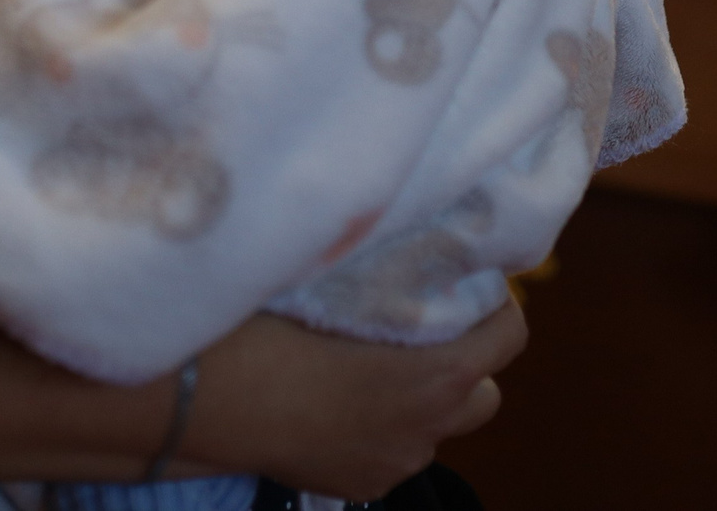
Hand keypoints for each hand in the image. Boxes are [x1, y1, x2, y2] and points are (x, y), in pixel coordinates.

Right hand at [175, 301, 525, 498]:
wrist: (206, 403)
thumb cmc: (267, 330)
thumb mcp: (335, 284)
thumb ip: (385, 275)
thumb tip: (402, 231)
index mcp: (438, 373)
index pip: (510, 335)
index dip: (496, 302)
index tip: (466, 278)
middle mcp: (428, 427)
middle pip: (484, 392)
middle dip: (465, 359)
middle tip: (425, 323)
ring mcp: (394, 462)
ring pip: (435, 427)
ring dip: (422, 398)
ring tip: (375, 363)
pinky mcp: (360, 485)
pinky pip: (391, 451)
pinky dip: (381, 427)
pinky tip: (337, 400)